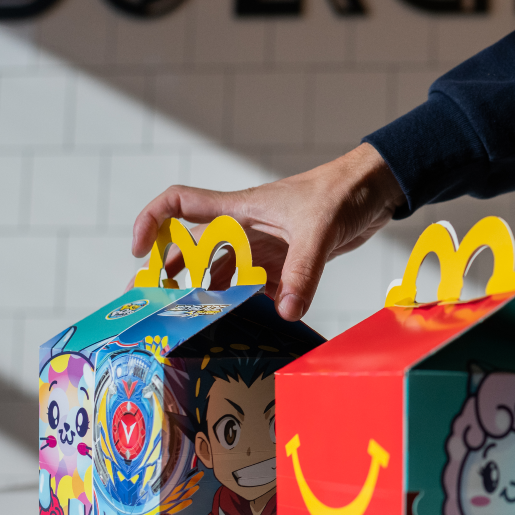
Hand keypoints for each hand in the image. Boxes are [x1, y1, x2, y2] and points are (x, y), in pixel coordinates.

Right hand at [131, 143, 405, 320]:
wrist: (375, 190)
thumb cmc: (341, 192)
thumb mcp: (318, 231)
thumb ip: (301, 273)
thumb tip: (286, 312)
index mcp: (239, 210)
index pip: (179, 204)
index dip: (150, 223)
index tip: (139, 252)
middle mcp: (244, 228)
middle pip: (195, 250)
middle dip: (172, 276)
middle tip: (156, 308)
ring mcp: (264, 246)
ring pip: (226, 274)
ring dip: (213, 296)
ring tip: (198, 324)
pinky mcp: (287, 261)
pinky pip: (259, 287)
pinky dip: (253, 303)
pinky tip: (252, 323)